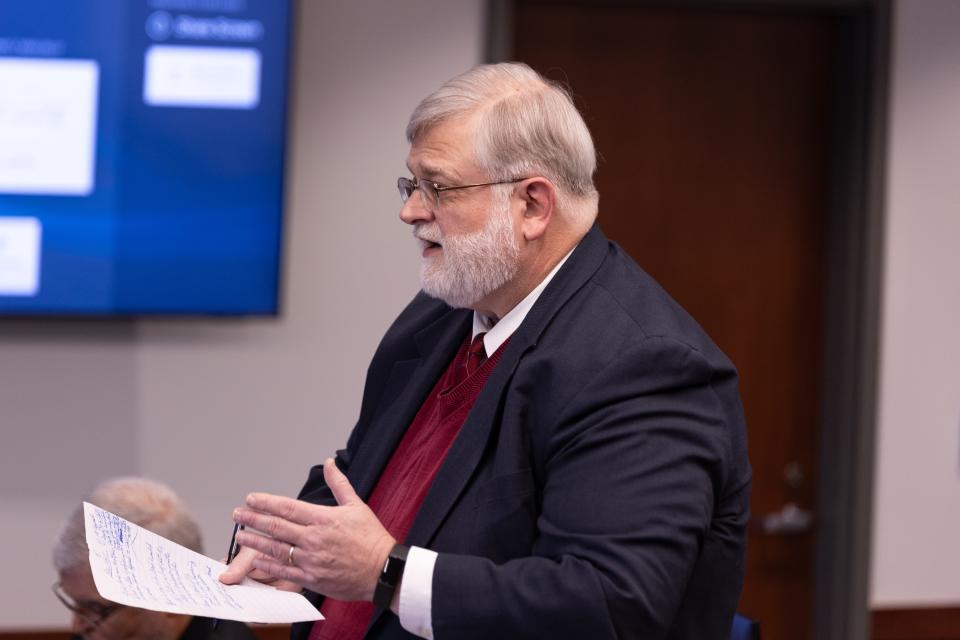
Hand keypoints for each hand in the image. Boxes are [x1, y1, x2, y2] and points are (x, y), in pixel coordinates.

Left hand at [220, 458, 395, 601]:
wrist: (382, 570)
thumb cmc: (371, 538)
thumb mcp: (357, 505)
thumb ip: (339, 484)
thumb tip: (329, 463)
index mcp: (323, 518)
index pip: (287, 507)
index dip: (266, 502)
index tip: (251, 498)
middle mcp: (314, 538)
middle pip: (276, 527)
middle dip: (253, 519)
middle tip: (238, 514)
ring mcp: (311, 559)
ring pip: (275, 548)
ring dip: (255, 541)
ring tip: (240, 535)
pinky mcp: (312, 578)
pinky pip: (284, 571)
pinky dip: (268, 565)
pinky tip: (256, 560)